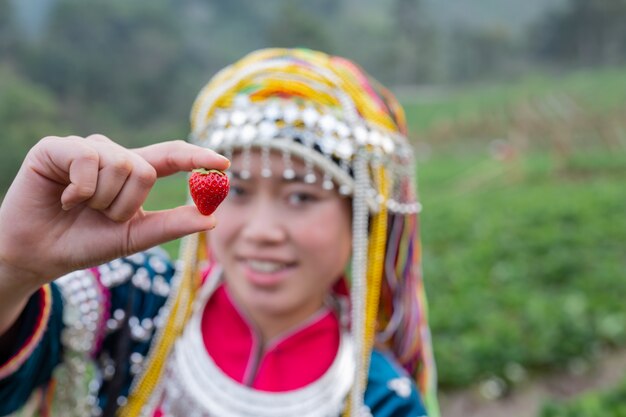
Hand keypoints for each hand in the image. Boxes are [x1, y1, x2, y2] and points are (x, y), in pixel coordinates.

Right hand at [0, 134, 229, 284]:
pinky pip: (86, 159)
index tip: (225, 162)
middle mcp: (113, 155)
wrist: (38, 255)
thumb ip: (170, 225)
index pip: (171, 156)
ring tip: (79, 208)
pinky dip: (79, 189)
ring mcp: (86, 149)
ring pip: (118, 164)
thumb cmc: (86, 243)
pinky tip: (63, 199)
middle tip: (100, 216)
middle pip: (143, 169)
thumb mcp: (133, 237)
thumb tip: (211, 217)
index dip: (197, 156)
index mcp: (135, 173)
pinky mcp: (57, 148)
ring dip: (101, 200)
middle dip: (125, 205)